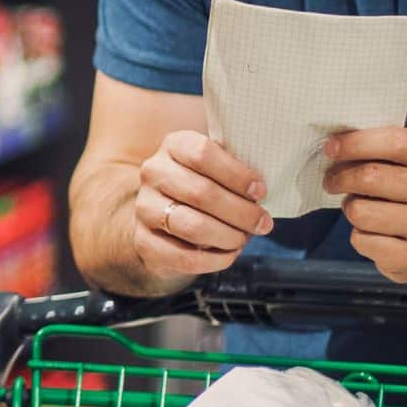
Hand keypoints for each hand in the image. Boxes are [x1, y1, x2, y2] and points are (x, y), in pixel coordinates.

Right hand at [133, 129, 273, 280]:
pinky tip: (229, 254)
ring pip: (192, 226)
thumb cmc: (201, 185)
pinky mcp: (143, 241)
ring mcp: (144, 207)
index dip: (236, 175)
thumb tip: (261, 192)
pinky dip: (214, 260)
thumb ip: (234, 170)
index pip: (203, 154)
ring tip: (245, 239)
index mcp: (174, 145)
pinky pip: (184, 257)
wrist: (163, 214)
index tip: (260, 191)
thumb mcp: (215, 167)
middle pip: (201, 193)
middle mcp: (154, 172)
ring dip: (229, 236)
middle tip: (263, 223)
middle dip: (240, 212)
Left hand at [324, 127, 406, 282]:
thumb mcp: (404, 161)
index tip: (330, 147)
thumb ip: (376, 148)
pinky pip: (362, 240)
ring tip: (358, 207)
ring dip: (349, 208)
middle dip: (340, 178)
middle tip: (331, 181)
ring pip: (360, 211)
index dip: (357, 142)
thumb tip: (333, 147)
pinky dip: (358, 235)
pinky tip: (371, 232)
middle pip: (372, 177)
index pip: (396, 142)